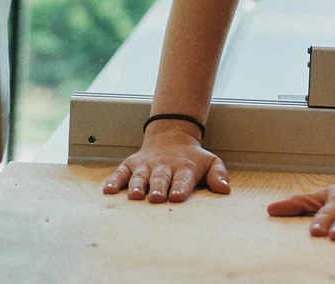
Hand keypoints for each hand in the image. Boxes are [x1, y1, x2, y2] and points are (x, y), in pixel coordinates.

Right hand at [102, 121, 229, 203]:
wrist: (172, 135)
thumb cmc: (192, 157)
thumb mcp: (211, 161)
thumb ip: (218, 175)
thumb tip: (225, 189)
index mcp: (184, 167)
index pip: (183, 178)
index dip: (180, 187)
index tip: (177, 196)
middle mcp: (164, 165)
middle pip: (161, 177)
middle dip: (158, 187)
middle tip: (156, 198)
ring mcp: (146, 164)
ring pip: (141, 175)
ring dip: (137, 185)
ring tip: (135, 196)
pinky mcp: (132, 164)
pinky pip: (121, 171)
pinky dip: (115, 180)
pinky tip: (108, 190)